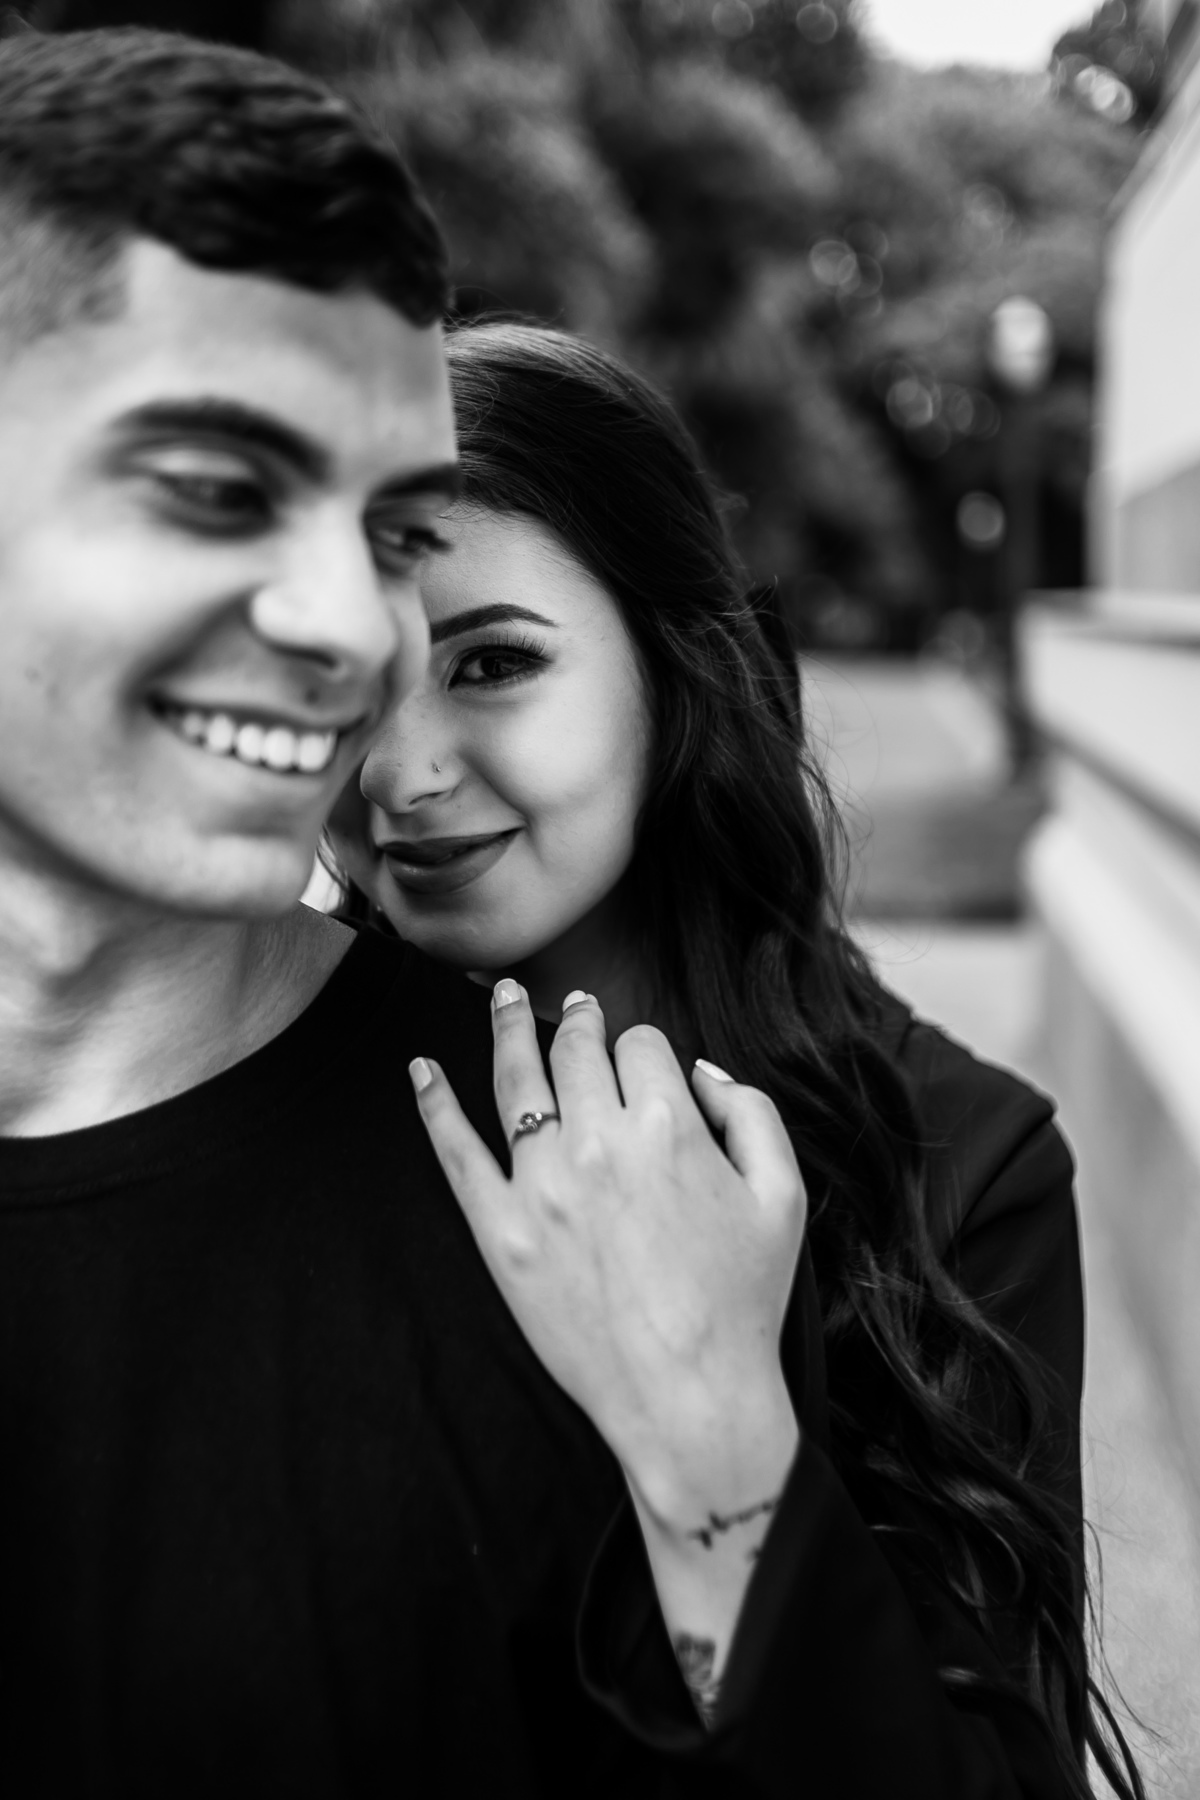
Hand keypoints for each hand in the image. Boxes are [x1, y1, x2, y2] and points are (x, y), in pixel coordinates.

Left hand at [409, 982, 805, 1532]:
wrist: (689, 1398)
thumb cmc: (742, 1301)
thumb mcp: (782, 1196)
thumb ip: (750, 1113)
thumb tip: (700, 1071)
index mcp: (668, 1124)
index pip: (641, 1045)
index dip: (643, 1048)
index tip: (641, 1061)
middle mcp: (597, 1141)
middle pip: (575, 1050)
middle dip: (578, 1020)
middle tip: (574, 1008)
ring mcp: (541, 1186)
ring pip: (514, 1079)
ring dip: (506, 1027)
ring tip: (499, 996)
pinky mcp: (500, 1233)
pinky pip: (457, 1153)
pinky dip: (434, 1105)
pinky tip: (420, 1070)